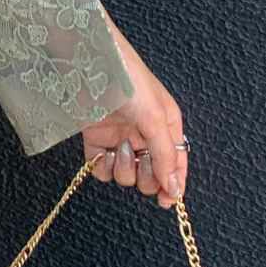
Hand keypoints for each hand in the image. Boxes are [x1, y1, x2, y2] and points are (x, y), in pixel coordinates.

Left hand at [81, 10, 188, 209]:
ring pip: (126, 175)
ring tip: (121, 147)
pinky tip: (103, 153)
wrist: (89, 64)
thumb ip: (165, 156)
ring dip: (124, 168)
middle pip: (151, 174)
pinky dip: (102, 167)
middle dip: (146, 175)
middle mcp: (144, 134)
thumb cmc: (128, 82)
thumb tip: (174, 190)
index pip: (176, 163)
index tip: (168, 202)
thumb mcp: (155, 119)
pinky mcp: (96, 139)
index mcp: (166, 125)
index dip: (174, 184)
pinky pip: (102, 169)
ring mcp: (119, 137)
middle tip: (142, 162)